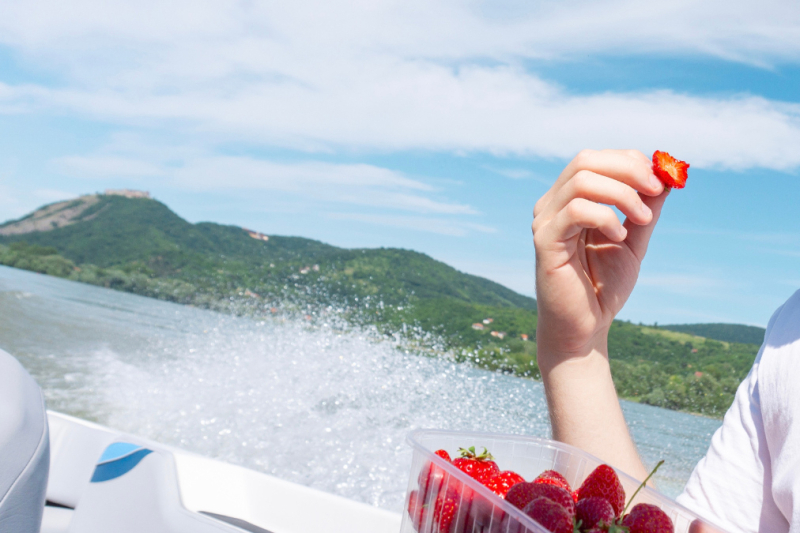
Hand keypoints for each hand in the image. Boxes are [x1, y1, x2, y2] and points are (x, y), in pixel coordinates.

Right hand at [533, 149, 667, 365]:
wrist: (585, 328)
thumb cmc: (603, 287)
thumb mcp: (634, 240)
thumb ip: (646, 208)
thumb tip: (668, 175)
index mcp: (569, 200)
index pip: (595, 159)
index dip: (630, 161)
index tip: (661, 182)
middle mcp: (552, 205)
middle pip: (586, 160)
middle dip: (628, 169)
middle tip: (656, 190)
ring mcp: (545, 222)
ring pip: (583, 180)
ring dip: (623, 194)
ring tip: (643, 220)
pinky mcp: (544, 241)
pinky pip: (576, 210)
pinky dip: (606, 217)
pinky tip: (619, 237)